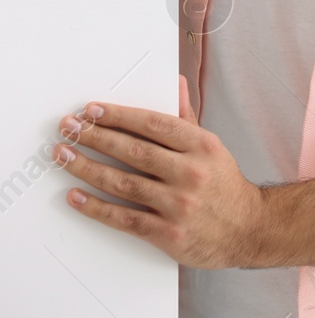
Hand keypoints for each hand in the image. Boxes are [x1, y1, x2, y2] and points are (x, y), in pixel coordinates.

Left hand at [54, 75, 265, 268]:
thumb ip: (187, 118)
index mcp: (203, 146)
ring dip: (87, 168)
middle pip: (134, 151)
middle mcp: (192, 172)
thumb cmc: (224, 185)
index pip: (154, 124)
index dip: (120, 116)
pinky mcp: (169, 233)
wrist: (248, 230)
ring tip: (63, 155)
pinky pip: (125, 218)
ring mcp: (180, 204)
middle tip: (68, 128)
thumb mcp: (212, 148)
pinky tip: (75, 196)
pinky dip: (96, 207)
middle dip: (95, 137)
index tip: (92, 110)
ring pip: (124, 183)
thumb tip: (176, 84)